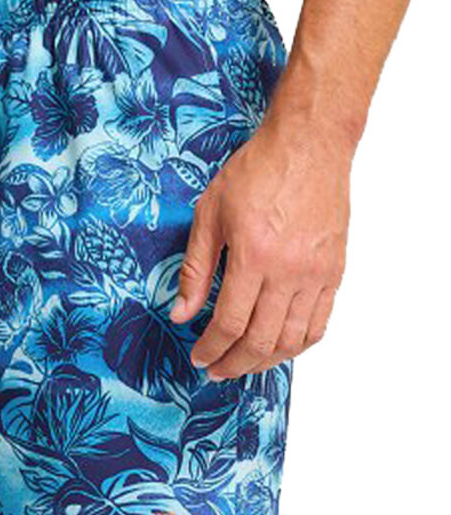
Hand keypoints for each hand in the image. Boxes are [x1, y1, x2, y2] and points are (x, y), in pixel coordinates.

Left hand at [170, 116, 350, 378]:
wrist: (309, 145)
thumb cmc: (257, 172)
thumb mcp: (209, 214)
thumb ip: (195, 270)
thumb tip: (180, 313)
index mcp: (253, 257)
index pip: (229, 323)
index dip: (211, 348)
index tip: (199, 357)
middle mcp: (289, 271)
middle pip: (261, 340)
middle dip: (234, 363)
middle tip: (217, 370)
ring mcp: (316, 274)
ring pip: (293, 339)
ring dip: (266, 360)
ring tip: (245, 363)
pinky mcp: (334, 271)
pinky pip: (319, 323)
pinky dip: (298, 344)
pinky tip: (280, 348)